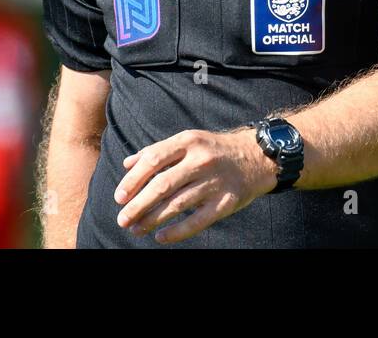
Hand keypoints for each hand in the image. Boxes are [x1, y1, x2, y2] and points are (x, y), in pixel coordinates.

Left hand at [113, 128, 278, 243]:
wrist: (258, 156)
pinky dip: (177, 232)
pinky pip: (198, 221)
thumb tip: (127, 165)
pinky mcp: (226, 202)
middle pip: (162, 185)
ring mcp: (215, 182)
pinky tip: (161, 237)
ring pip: (177, 204)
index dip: (133, 180)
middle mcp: (201, 160)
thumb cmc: (215, 149)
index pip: (153, 160)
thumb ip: (157, 150)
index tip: (119, 197)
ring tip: (136, 229)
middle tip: (122, 219)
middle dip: (138, 205)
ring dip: (152, 220)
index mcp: (188, 141)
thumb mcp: (189, 140)